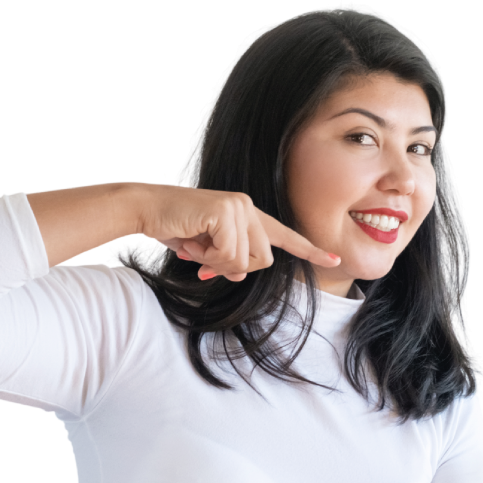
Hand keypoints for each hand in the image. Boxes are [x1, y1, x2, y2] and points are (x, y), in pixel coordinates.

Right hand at [133, 183, 339, 281]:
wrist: (147, 210)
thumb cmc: (174, 228)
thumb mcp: (205, 251)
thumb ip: (227, 262)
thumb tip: (237, 275)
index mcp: (249, 217)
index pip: (285, 236)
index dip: (310, 251)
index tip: (334, 260)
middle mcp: (248, 208)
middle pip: (262, 261)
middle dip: (232, 268)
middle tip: (203, 258)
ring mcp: (239, 207)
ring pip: (244, 261)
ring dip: (215, 263)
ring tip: (195, 245)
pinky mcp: (226, 212)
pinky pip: (229, 255)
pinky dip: (207, 256)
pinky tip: (192, 241)